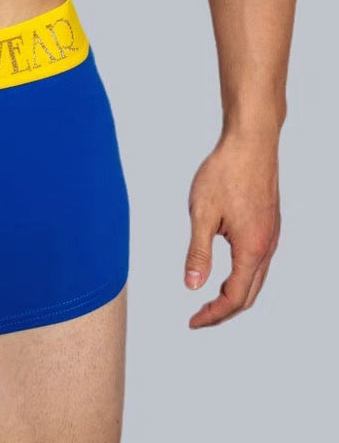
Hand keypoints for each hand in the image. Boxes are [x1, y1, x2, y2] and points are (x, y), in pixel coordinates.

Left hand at [184, 130, 280, 327]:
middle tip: (199, 317)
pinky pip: (258, 261)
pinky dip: (242, 275)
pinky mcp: (269, 224)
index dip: (213, 314)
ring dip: (234, 293)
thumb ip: (197, 252)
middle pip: (249, 294)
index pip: (234, 298)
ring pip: (256, 278)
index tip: (192, 321)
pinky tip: (226, 269)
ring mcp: (271, 235)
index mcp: (252, 248)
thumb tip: (192, 286)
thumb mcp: (202, 213)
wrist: (251, 142)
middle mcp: (267, 246)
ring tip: (209, 298)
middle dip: (223, 310)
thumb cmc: (225, 172)